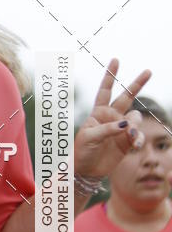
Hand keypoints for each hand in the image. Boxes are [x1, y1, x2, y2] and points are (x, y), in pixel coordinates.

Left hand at [74, 59, 150, 178]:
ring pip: (135, 119)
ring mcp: (120, 129)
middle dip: (137, 84)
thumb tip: (126, 125)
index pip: (105, 90)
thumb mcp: (89, 137)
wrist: (86, 170)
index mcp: (98, 112)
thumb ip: (107, 129)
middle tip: (149, 71)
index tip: (115, 60)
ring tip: (130, 135)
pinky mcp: (127, 141)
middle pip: (126, 97)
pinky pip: (137, 135)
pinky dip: (138, 138)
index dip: (110, 75)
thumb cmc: (82, 151)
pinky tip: (134, 144)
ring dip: (135, 125)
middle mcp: (111, 117)